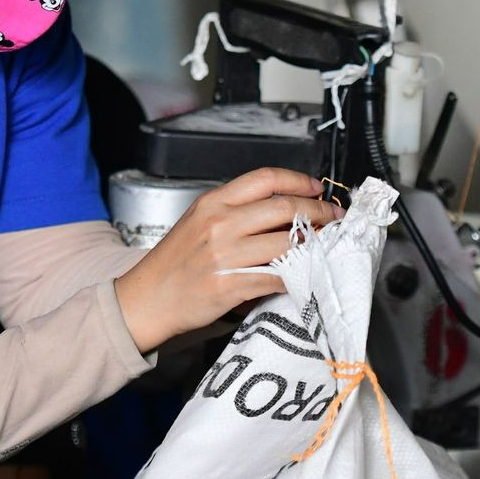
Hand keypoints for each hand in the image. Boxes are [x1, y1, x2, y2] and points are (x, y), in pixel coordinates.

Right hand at [113, 168, 342, 353]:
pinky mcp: (230, 285)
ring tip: (324, 246)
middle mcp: (220, 223)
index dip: (299, 181)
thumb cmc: (173, 263)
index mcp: (213, 202)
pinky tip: (305, 273)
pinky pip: (277, 277)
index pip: (266, 178)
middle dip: (318, 212)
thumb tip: (283, 210)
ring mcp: (225, 255)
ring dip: (314, 244)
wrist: (146, 299)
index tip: (317, 189)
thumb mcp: (198, 222)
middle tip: (333, 218)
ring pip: (287, 243)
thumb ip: (235, 212)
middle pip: (284, 207)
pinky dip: (297, 275)